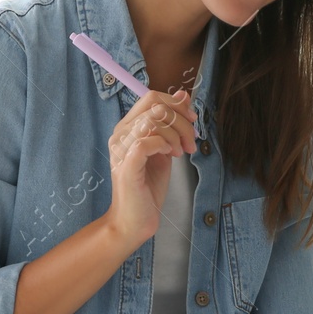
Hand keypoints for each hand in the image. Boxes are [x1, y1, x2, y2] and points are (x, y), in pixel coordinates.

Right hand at [102, 87, 197, 245]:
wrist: (135, 219)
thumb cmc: (148, 187)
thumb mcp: (165, 148)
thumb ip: (171, 124)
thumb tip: (182, 95)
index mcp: (127, 127)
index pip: (151, 97)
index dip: (176, 104)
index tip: (192, 121)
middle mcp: (120, 133)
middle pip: (155, 105)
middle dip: (181, 121)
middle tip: (190, 142)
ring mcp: (121, 147)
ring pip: (153, 120)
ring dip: (175, 134)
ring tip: (180, 152)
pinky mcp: (126, 164)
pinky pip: (147, 140)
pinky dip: (164, 144)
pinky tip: (169, 155)